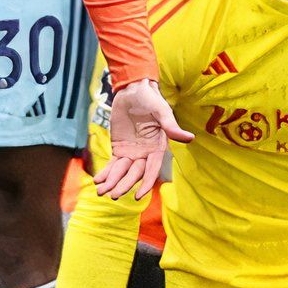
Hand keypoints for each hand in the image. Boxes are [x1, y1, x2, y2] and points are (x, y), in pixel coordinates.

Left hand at [93, 79, 190, 199]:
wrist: (133, 90)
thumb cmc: (150, 100)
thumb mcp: (161, 111)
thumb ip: (171, 126)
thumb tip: (190, 138)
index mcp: (157, 148)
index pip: (151, 170)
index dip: (146, 183)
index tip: (138, 196)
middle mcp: (145, 154)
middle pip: (134, 174)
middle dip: (124, 185)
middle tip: (113, 195)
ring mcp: (131, 152)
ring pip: (121, 172)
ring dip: (112, 182)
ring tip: (101, 192)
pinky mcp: (119, 148)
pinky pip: (112, 164)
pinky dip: (105, 173)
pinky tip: (97, 181)